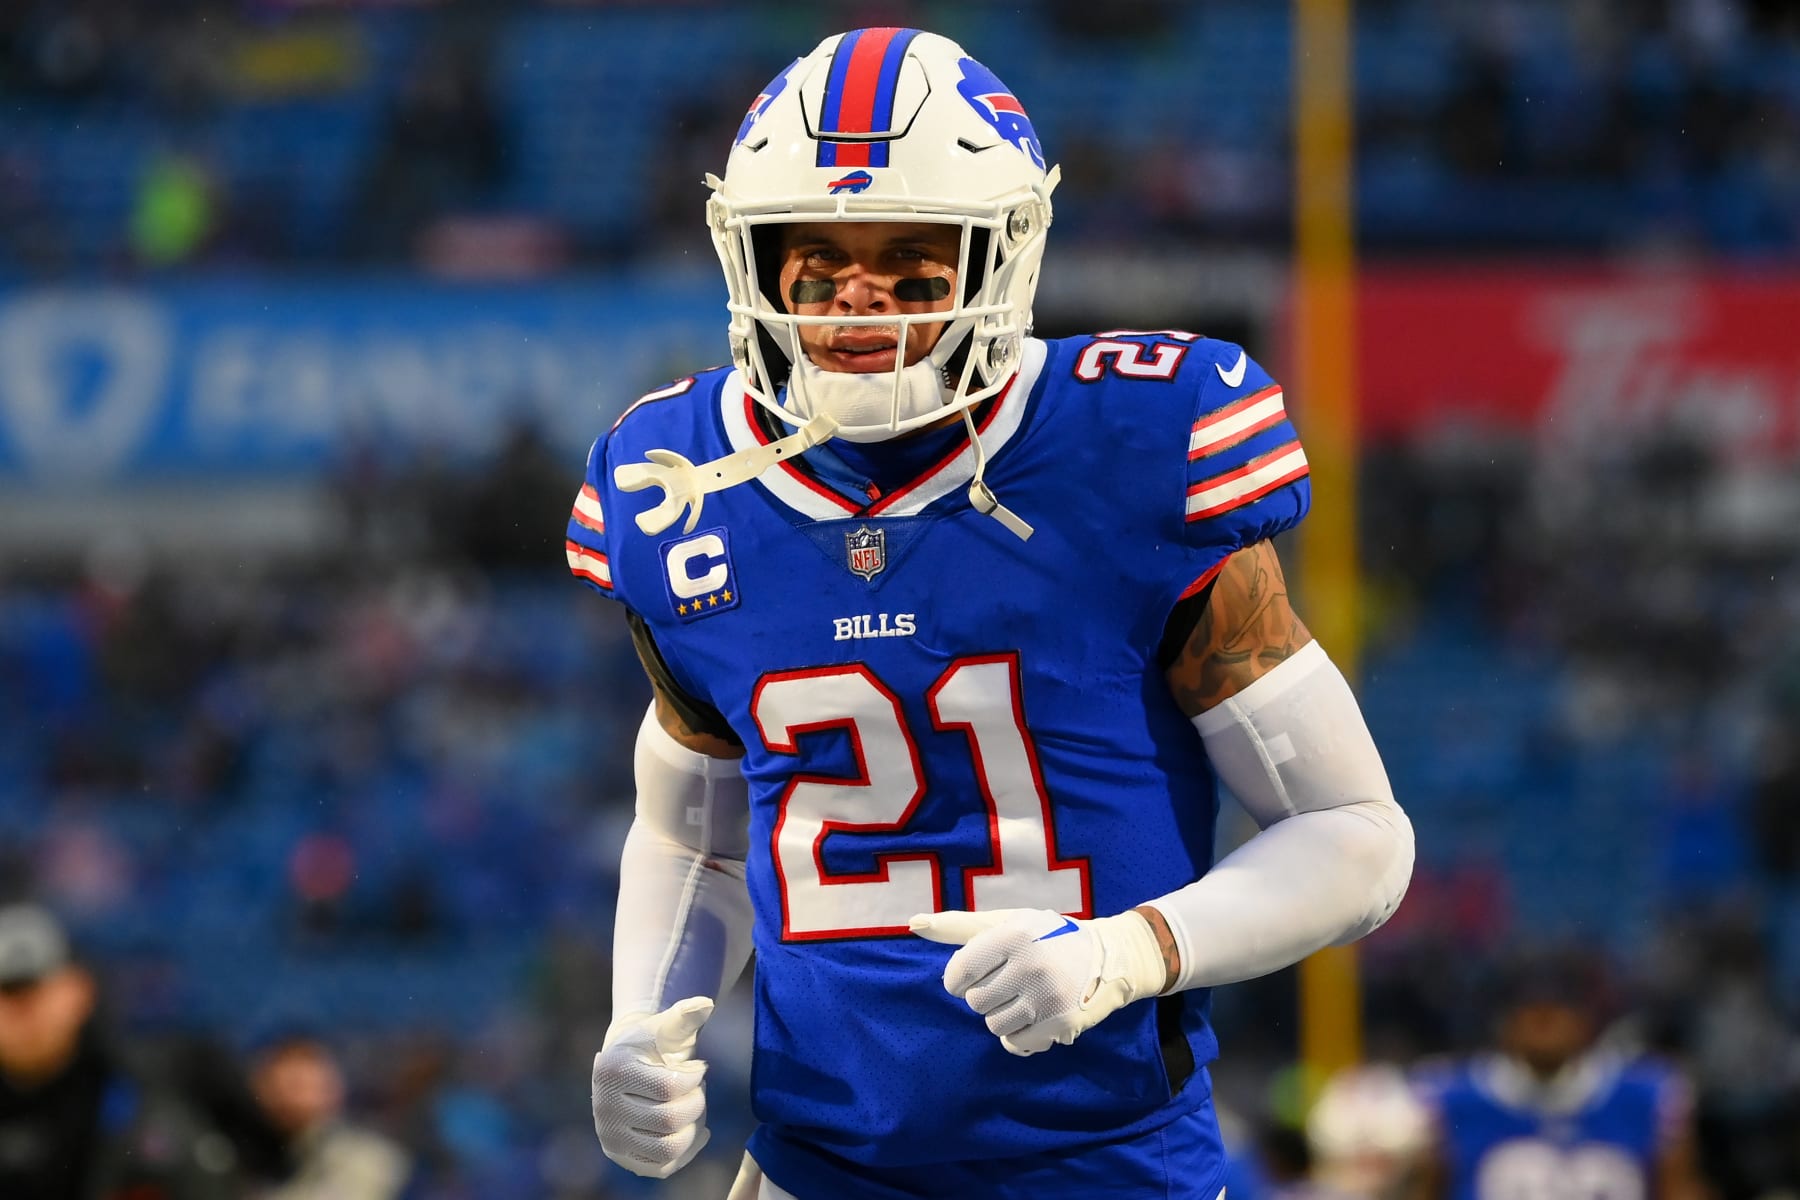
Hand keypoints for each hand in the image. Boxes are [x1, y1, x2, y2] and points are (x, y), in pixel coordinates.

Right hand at [591, 996, 714, 1177]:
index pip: (668, 1087)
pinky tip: (694, 1128)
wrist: (629, 1065)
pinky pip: (663, 1166)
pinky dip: (686, 1150)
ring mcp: (610, 1136)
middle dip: (696, 1102)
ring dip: (693, 1128)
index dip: (696, 1077)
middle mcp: (603, 1108)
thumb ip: (686, 1014)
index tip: (699, 1066)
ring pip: (668, 1148)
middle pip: (669, 1120)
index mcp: (612, 1071)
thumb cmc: (652, 1043)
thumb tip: (706, 1003)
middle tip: (697, 1088)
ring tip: (693, 1107)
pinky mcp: (622, 1157)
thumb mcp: (666, 1025)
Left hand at [909, 908, 1166, 1056]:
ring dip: (1001, 1016)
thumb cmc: (1045, 936)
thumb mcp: (1006, 922)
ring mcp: (1047, 997)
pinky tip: (1033, 1017)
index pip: (958, 972)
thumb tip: (912, 924)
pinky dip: (1018, 1035)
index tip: (975, 974)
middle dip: (985, 995)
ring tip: (1021, 999)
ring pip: (993, 1025)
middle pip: (975, 1002)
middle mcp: (1030, 965)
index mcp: (1013, 934)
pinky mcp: (1061, 1024)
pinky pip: (1016, 1044)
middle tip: (1008, 983)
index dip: (960, 978)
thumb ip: (958, 926)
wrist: (1107, 957)